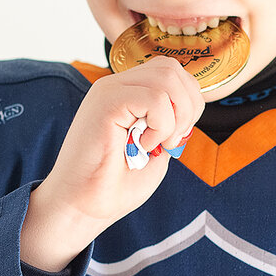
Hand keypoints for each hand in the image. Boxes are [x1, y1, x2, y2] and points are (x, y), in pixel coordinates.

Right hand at [21, 55, 202, 270]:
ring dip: (176, 117)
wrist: (82, 207)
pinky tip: (143, 145)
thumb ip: (172, 121)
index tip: (177, 137)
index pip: (172, 71)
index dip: (189, 101)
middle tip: (172, 141)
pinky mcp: (106, 102)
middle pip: (172, 68)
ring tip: (158, 143)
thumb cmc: (115, 183)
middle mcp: (118, 84)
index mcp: (128, 91)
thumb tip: (192, 106)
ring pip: (167, 78)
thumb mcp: (157, 146)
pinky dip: (161, 125)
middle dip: (188, 107)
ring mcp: (110, 90)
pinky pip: (154, 98)